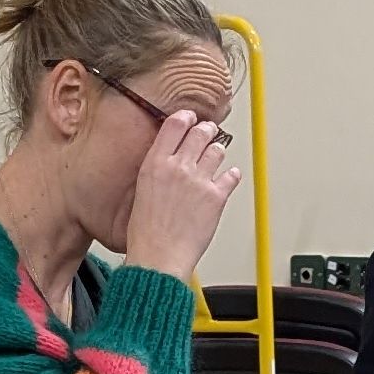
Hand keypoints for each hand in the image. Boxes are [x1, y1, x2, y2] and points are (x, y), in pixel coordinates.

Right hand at [122, 109, 240, 276]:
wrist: (159, 256)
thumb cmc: (146, 232)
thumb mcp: (141, 191)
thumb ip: (157, 171)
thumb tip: (168, 161)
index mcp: (155, 164)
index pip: (175, 124)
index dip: (186, 117)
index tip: (190, 117)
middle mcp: (178, 167)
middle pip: (200, 132)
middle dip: (207, 129)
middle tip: (208, 131)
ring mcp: (199, 180)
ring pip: (218, 150)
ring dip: (218, 151)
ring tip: (216, 155)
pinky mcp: (216, 196)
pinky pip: (232, 176)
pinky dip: (232, 175)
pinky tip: (230, 176)